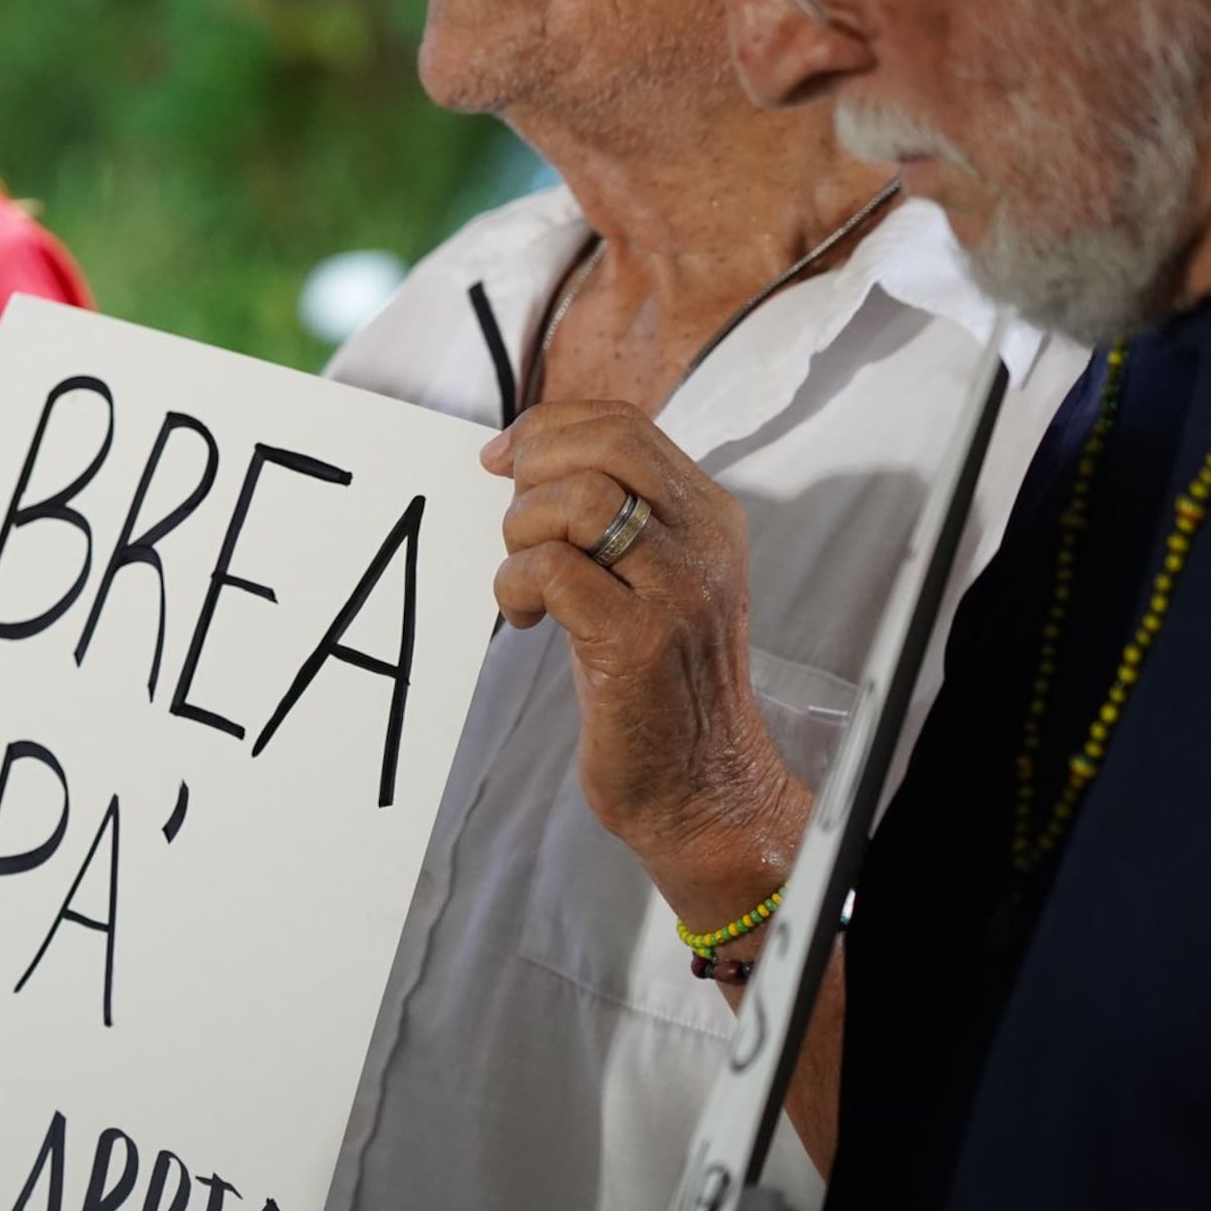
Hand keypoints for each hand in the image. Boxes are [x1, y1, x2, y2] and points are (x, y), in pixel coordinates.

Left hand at [483, 402, 806, 898]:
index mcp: (709, 517)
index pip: (625, 425)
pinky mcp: (640, 640)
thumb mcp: (650, 579)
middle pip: (608, 445)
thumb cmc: (656, 684)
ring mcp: (678, 589)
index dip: (549, 427)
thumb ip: (611, 517)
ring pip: (579, 500)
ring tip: (524, 582)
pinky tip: (526, 622)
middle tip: (514, 524)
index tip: (501, 460)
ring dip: (522, 532)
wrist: (700, 785)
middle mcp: (704, 542)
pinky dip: (515, 586)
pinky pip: (553, 570)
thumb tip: (523, 459)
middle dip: (536, 468)